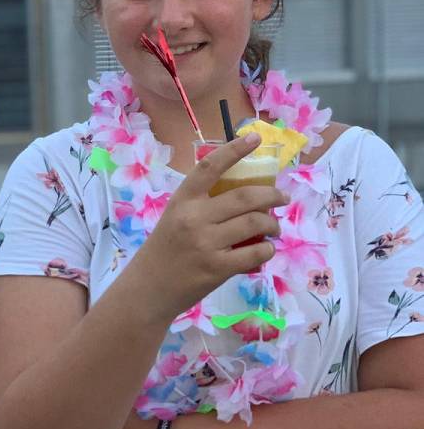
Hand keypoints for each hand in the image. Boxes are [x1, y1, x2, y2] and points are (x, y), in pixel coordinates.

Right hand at [134, 134, 288, 320]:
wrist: (147, 290)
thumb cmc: (163, 252)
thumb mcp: (174, 219)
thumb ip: (202, 206)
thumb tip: (246, 199)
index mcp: (182, 201)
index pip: (210, 166)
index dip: (235, 149)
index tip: (255, 138)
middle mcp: (194, 218)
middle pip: (245, 196)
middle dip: (272, 194)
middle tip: (281, 197)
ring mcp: (206, 244)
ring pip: (255, 223)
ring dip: (273, 223)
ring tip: (274, 227)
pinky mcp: (217, 268)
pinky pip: (256, 253)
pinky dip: (267, 250)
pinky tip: (264, 250)